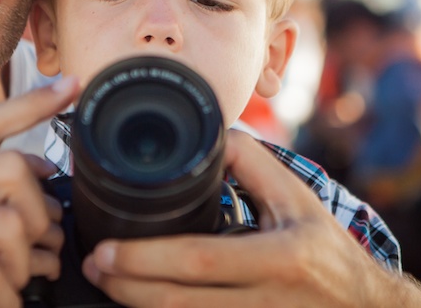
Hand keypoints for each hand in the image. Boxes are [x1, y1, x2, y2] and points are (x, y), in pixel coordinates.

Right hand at [0, 75, 80, 307]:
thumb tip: (39, 168)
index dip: (31, 103)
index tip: (73, 87)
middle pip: (11, 169)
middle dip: (42, 215)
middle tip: (39, 251)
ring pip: (6, 225)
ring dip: (25, 267)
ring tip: (16, 287)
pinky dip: (6, 300)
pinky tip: (2, 307)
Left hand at [81, 130, 420, 307]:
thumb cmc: (327, 249)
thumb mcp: (298, 199)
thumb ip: (255, 163)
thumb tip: (211, 130)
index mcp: (280, 257)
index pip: (201, 260)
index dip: (147, 258)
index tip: (108, 248)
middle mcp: (268, 300)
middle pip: (180, 303)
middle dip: (127, 286)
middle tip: (93, 264)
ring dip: (136, 306)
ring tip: (105, 282)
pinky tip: (140, 301)